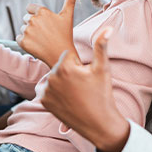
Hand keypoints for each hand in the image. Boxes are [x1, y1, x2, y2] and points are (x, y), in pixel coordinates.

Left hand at [16, 0, 80, 67]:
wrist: (62, 55)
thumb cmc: (65, 35)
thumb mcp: (67, 17)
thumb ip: (69, 1)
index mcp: (42, 11)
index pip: (30, 8)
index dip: (35, 14)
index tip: (43, 22)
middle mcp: (33, 20)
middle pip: (26, 18)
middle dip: (33, 24)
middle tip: (44, 33)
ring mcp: (27, 31)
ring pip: (23, 28)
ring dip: (29, 33)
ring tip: (41, 39)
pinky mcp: (23, 42)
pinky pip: (18, 38)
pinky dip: (25, 42)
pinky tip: (36, 45)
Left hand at [41, 28, 129, 151]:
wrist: (98, 123)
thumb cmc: (102, 95)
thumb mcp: (102, 69)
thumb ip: (101, 46)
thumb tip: (107, 28)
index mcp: (65, 67)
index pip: (67, 56)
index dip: (78, 65)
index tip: (85, 77)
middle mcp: (52, 78)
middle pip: (59, 67)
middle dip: (69, 74)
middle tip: (82, 87)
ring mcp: (46, 91)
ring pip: (53, 78)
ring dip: (62, 83)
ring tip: (75, 94)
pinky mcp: (44, 102)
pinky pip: (47, 90)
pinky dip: (55, 93)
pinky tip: (67, 99)